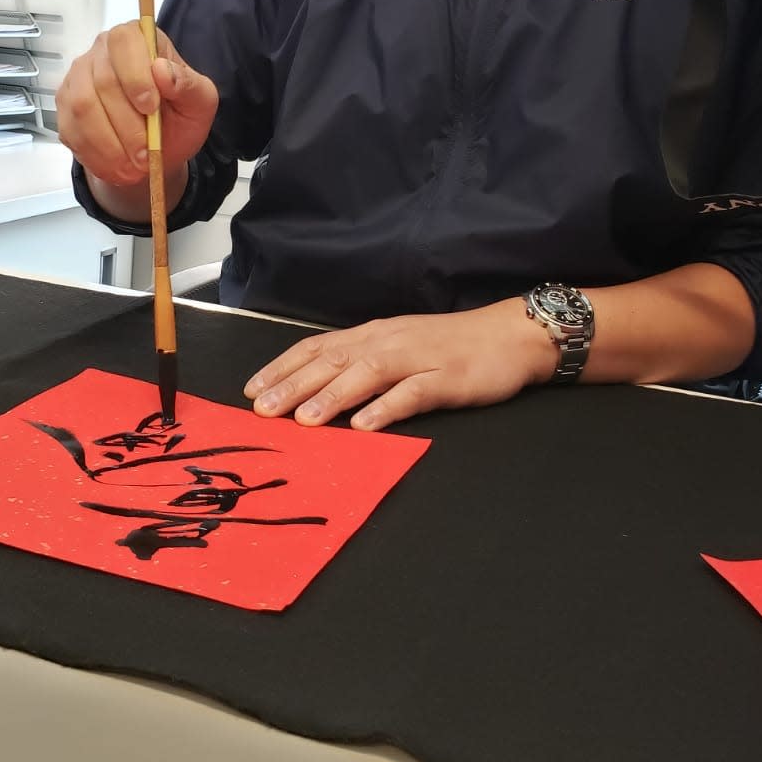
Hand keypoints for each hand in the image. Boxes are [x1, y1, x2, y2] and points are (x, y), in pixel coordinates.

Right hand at [57, 23, 218, 188]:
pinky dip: (94, 155)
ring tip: (131, 168)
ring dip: (109, 144)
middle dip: (126, 126)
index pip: (125, 43)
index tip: (150, 108)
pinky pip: (70, 130)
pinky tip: (115, 167)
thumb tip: (164, 71)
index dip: (135, 77)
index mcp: (137, 39)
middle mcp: (102, 52)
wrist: (154, 148)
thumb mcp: (199, 103)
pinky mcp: (65, 107)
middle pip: (102, 82)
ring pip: (83, 107)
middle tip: (144, 155)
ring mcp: (78, 78)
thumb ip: (189, 85)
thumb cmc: (177, 118)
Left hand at [243, 302, 558, 430]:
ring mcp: (418, 358)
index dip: (283, 367)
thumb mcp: (398, 348)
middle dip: (295, 385)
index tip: (252, 389)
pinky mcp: (447, 378)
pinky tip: (365, 426)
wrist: (510, 335)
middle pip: (333, 361)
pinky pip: (413, 392)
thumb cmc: (450, 346)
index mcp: (372, 335)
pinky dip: (387, 408)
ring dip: (333, 396)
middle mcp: (388, 342)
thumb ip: (361, 366)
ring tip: (305, 420)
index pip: (318, 347)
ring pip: (368, 373)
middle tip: (263, 409)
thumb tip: (316, 390)